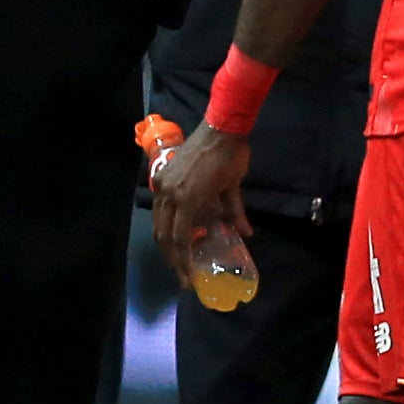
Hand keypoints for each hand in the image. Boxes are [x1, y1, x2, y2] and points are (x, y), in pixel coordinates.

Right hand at [149, 120, 251, 278]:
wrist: (220, 125)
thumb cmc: (231, 157)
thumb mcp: (233, 187)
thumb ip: (235, 213)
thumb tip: (245, 234)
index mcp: (188, 199)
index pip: (180, 239)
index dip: (183, 261)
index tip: (189, 278)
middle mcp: (169, 194)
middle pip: (163, 235)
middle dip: (172, 258)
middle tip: (183, 275)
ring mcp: (163, 183)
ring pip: (158, 222)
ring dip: (166, 242)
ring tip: (178, 257)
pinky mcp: (163, 175)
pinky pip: (159, 207)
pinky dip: (166, 223)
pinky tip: (177, 231)